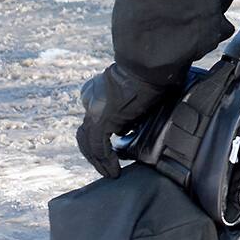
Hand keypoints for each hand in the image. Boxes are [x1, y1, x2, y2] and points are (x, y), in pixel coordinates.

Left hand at [77, 64, 175, 178]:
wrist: (149, 67)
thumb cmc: (153, 74)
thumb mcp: (141, 91)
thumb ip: (134, 105)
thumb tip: (138, 121)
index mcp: (98, 91)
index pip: (94, 119)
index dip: (101, 136)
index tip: (116, 147)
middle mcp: (91, 101)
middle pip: (85, 133)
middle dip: (94, 152)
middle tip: (107, 165)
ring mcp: (93, 110)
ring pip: (88, 142)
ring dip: (97, 160)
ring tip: (110, 172)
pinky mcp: (100, 120)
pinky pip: (98, 147)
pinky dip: (105, 161)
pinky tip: (114, 171)